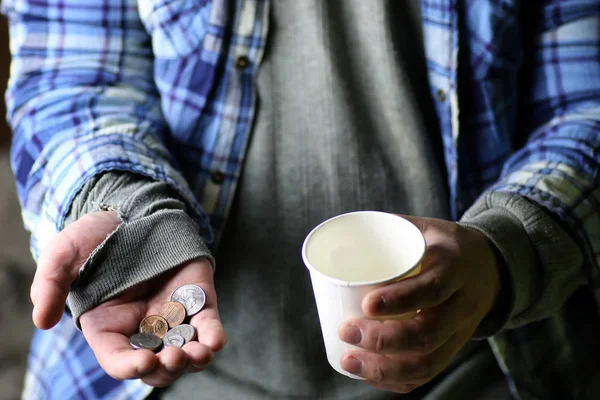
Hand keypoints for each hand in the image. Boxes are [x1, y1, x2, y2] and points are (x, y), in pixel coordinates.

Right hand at [30, 211, 225, 386]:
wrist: (130, 211)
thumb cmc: (93, 238)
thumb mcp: (64, 255)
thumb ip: (51, 285)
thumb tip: (42, 321)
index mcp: (108, 327)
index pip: (118, 359)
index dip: (130, 366)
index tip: (144, 361)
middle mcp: (142, 327)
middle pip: (156, 365)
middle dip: (167, 368)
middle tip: (174, 356)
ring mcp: (171, 315)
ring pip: (185, 350)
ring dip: (194, 359)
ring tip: (199, 354)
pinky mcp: (196, 298)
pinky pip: (207, 323)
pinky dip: (213, 335)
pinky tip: (216, 341)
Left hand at [338, 216, 503, 392]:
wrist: (489, 265)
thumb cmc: (443, 244)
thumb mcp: (426, 226)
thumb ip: (390, 228)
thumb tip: (342, 232)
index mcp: (456, 266)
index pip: (434, 289)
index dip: (401, 300)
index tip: (367, 304)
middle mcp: (463, 303)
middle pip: (428, 333)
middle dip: (383, 340)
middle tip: (346, 331)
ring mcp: (461, 331)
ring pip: (429, 362)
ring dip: (385, 369)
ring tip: (349, 360)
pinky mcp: (454, 347)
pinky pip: (429, 373)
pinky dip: (397, 380)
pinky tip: (370, 374)